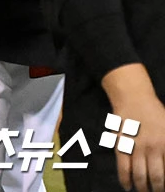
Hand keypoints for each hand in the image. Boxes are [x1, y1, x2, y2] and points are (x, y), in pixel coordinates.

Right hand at [103, 64, 164, 191]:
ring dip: (142, 187)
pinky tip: (127, 187)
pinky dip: (125, 180)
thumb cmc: (155, 113)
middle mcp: (153, 148)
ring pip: (140, 175)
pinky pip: (123, 167)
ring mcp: (136, 148)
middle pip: (157, 178)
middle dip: (158, 189)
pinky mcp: (121, 146)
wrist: (133, 98)